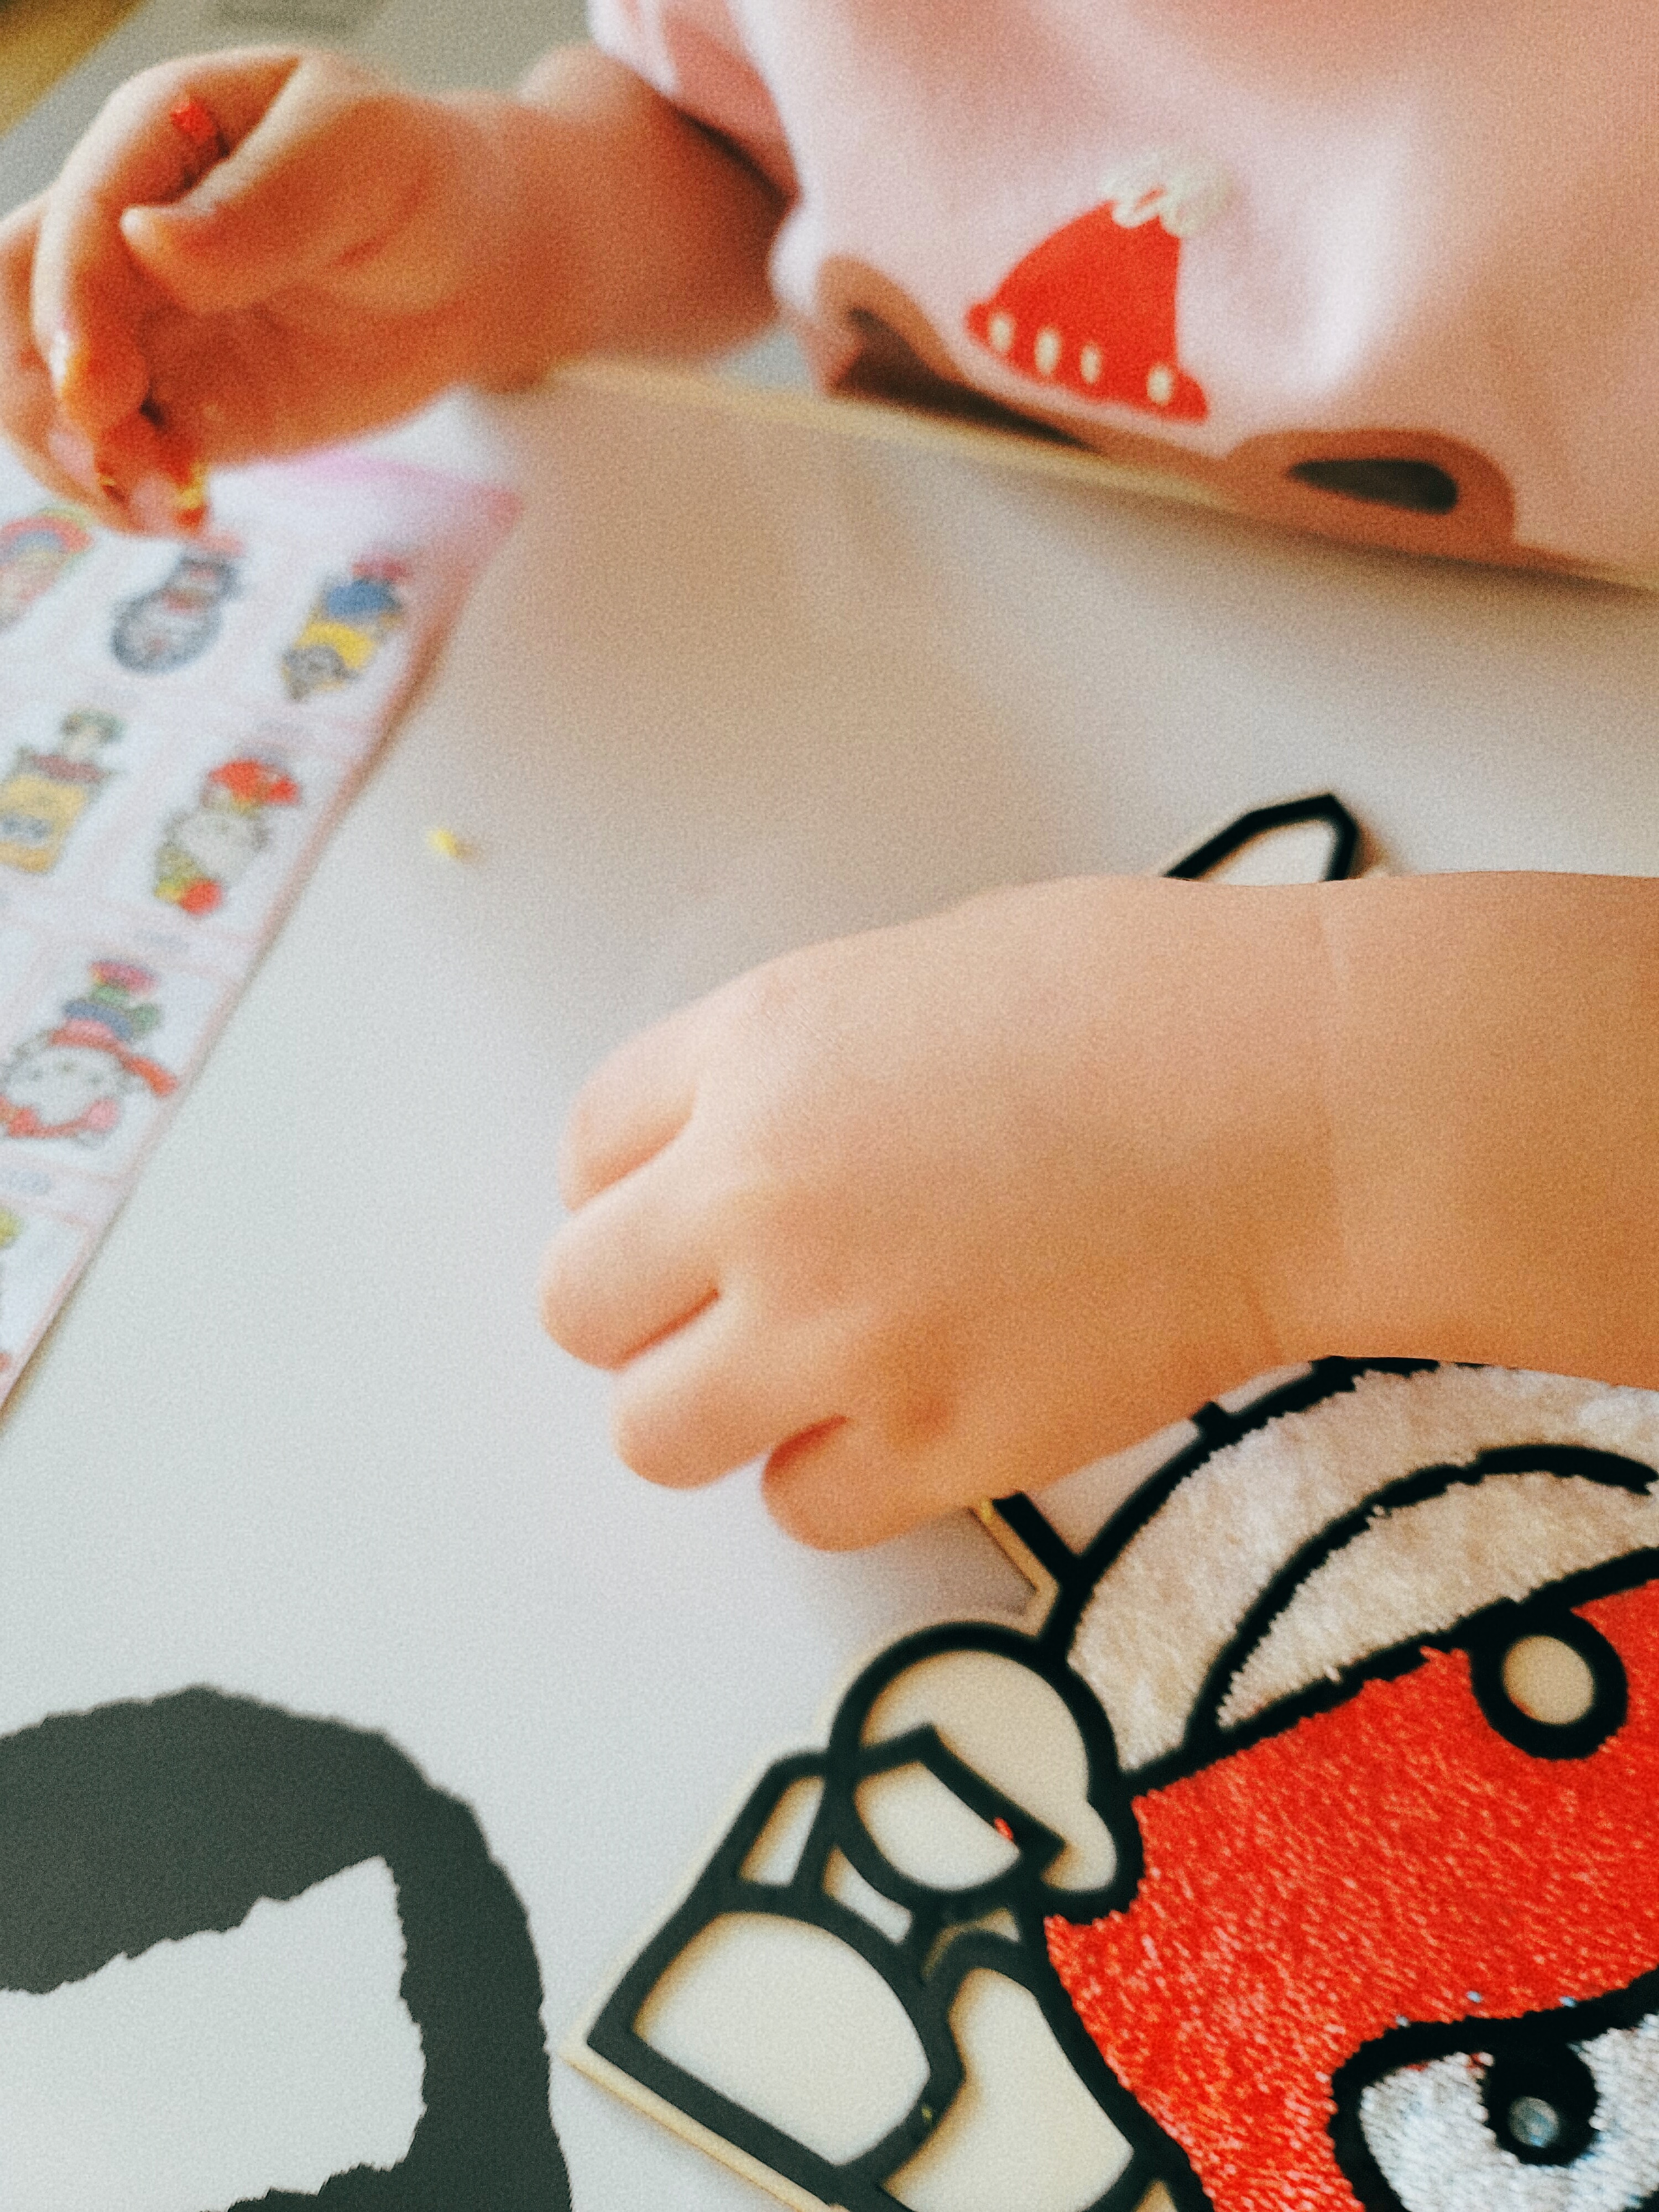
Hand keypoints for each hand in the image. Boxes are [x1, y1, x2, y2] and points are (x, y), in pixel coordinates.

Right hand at [0, 48, 527, 530]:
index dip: (71, 309)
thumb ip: (264, 203)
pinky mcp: (186, 406)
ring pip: (52, 395)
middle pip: (25, 313)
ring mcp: (149, 328)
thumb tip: (150, 243)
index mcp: (154, 141)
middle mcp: (125, 235)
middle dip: (52, 400)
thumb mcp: (360, 158)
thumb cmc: (418, 180)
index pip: (73, 223)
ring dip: (84, 463)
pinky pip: (121, 457)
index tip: (95, 386)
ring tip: (171, 500)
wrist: (470, 264)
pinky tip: (187, 512)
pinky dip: (134, 497)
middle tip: (126, 463)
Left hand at [541, 878, 1337, 1546]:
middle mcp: (761, 1193)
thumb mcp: (919, 976)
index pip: (587, 1150)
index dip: (634, 1189)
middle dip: (644, 1310)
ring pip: (656, 1433)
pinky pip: (802, 1507)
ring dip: (716, 1409)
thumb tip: (729, 1158)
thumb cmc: (1147, 1006)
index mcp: (758, 1047)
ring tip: (816, 1375)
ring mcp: (840, 1332)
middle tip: (738, 1303)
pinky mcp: (936, 1447)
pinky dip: (840, 1475)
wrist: (1307, 1105)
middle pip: (581, 1305)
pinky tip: (918, 1414)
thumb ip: (791, 1068)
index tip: (689, 1212)